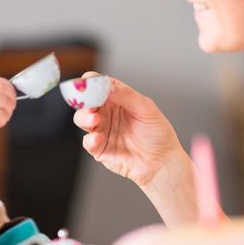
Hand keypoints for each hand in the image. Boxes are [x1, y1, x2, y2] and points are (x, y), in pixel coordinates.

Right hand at [0, 76, 15, 147]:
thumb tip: (7, 90)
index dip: (7, 86)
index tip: (11, 94)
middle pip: (2, 88)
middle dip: (11, 98)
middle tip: (11, 107)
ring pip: (5, 101)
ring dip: (8, 111)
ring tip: (1, 118)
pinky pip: (3, 114)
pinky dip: (4, 120)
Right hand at [73, 72, 184, 186]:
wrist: (161, 162)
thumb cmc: (157, 134)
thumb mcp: (146, 109)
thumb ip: (126, 95)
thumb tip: (107, 86)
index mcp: (117, 99)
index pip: (98, 85)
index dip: (91, 82)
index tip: (89, 84)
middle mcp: (106, 112)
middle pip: (85, 101)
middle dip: (83, 100)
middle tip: (89, 102)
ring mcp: (101, 130)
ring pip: (81, 119)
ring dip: (84, 117)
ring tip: (95, 119)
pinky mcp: (99, 148)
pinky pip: (87, 142)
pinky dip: (90, 139)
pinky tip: (98, 139)